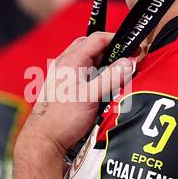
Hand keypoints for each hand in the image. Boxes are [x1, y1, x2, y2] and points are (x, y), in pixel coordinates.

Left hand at [19, 32, 135, 153]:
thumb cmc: (61, 119)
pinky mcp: (66, 88)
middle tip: (127, 60)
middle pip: (92, 47)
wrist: (44, 140)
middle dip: (111, 51)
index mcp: (70, 61)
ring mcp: (64, 76)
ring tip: (117, 76)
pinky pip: (85, 74)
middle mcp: (65, 65)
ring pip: (89, 62)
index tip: (133, 47)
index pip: (97, 39)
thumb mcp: (91, 97)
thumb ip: (111, 78)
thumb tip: (128, 62)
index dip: (117, 39)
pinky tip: (104, 88)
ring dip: (104, 65)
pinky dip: (97, 76)